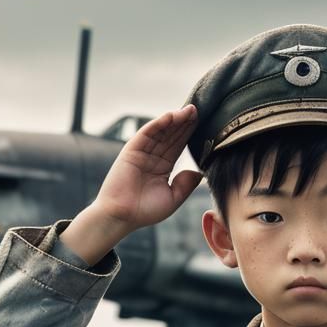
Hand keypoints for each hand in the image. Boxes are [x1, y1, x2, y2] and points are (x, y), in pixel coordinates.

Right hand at [92, 105, 201, 232]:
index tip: (204, 123)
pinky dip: (158, 124)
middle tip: (199, 110)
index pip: (179, 146)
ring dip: (175, 120)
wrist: (122, 216)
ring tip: (190, 110)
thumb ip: (187, 183)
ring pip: (162, 132)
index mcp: (163, 167)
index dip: (190, 134)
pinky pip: (147, 133)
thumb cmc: (145, 211)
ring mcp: (142, 152)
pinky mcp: (132, 150)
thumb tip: (200, 171)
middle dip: (185, 123)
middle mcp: (153, 157)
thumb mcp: (174, 197)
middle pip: (172, 136)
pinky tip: (171, 116)